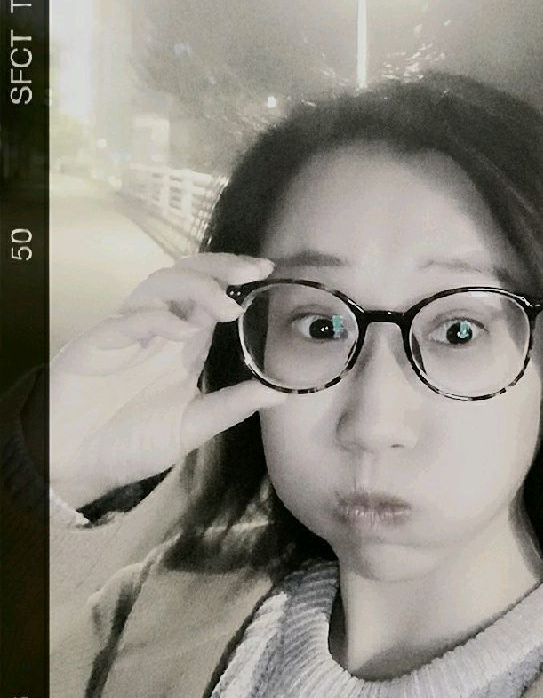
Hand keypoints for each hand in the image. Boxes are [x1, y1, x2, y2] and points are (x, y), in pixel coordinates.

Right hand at [46, 253, 286, 509]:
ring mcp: (127, 332)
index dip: (237, 278)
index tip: (268, 270)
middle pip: (188, 275)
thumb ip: (232, 406)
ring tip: (226, 305)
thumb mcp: (191, 427)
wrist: (71, 467)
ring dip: (197, 286)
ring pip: (160, 284)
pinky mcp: (98, 344)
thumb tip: (281, 393)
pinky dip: (161, 317)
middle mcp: (158, 329)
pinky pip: (131, 317)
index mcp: (183, 343)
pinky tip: (185, 330)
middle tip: (252, 270)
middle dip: (221, 266)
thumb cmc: (128, 444)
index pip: (213, 294)